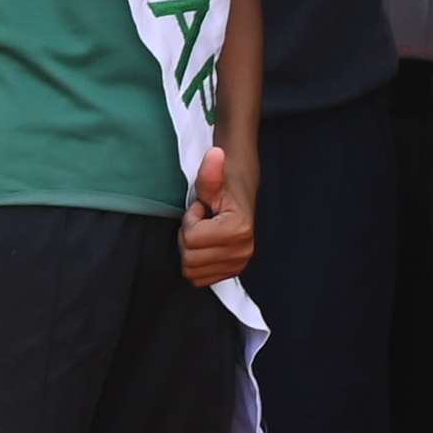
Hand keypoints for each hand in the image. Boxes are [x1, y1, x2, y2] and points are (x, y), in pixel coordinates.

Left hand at [180, 142, 256, 287]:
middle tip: (202, 221)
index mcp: (239, 229)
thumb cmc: (224, 187)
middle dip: (189, 237)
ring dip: (192, 250)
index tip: (202, 209)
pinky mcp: (231, 272)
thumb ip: (210, 171)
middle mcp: (242, 251)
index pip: (192, 238)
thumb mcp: (212, 179)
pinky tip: (205, 246)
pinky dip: (196, 263)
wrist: (239, 195)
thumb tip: (216, 154)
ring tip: (204, 233)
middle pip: (190, 258)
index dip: (190, 220)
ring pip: (192, 270)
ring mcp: (238, 264)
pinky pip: (199, 279)